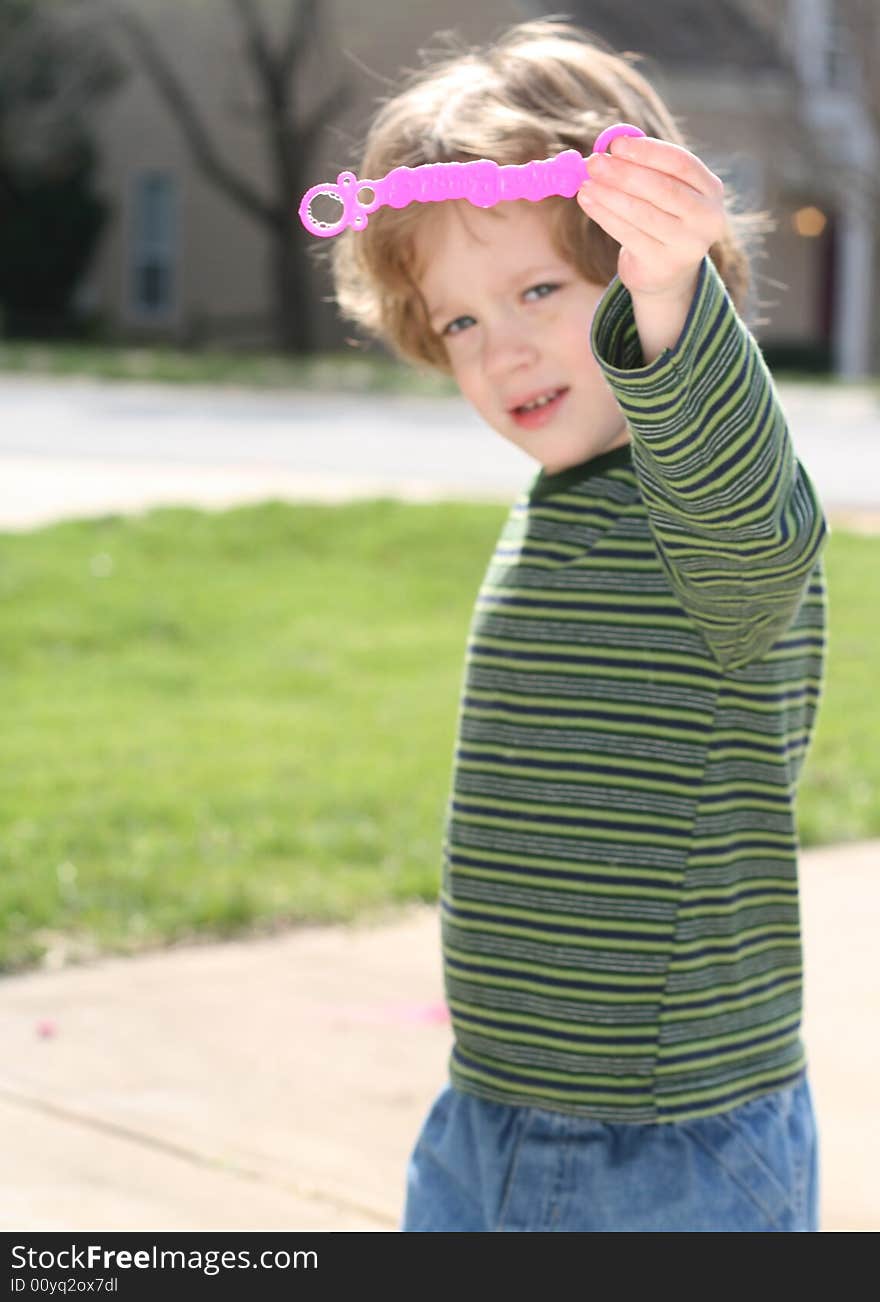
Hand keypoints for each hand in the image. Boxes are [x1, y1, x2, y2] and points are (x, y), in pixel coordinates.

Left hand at [576, 135, 725, 301]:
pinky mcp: (662, 264)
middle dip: (624, 173)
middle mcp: (706, 218)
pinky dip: (605, 216)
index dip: (648, 151)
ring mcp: (686, 244)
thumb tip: (605, 149)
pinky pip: (629, 235)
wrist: (665, 272)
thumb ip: (643, 167)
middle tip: (594, 162)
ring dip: (609, 195)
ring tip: (585, 183)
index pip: (681, 163)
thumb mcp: (663, 190)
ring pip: (642, 214)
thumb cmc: (662, 217)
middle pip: (663, 189)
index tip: (616, 143)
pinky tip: (588, 202)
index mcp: (710, 189)